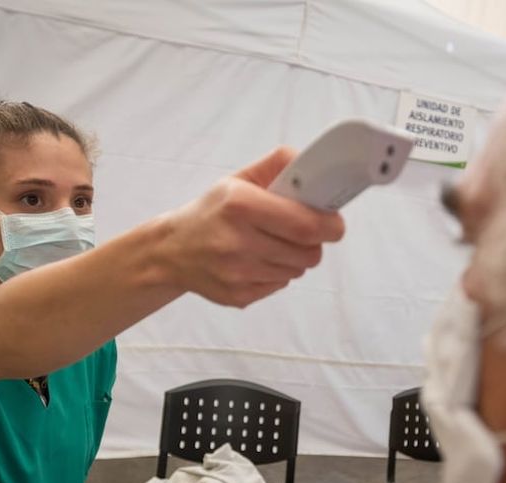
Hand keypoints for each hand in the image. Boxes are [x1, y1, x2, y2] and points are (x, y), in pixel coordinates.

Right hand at [160, 147, 345, 307]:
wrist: (171, 250)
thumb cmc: (211, 212)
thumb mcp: (237, 180)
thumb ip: (276, 167)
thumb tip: (311, 163)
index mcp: (240, 205)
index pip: (305, 224)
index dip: (329, 224)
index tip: (334, 221)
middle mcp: (237, 241)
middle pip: (308, 252)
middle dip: (314, 242)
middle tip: (303, 232)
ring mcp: (237, 273)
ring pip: (297, 270)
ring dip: (295, 258)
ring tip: (273, 244)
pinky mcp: (238, 296)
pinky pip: (280, 285)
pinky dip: (278, 273)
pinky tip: (257, 261)